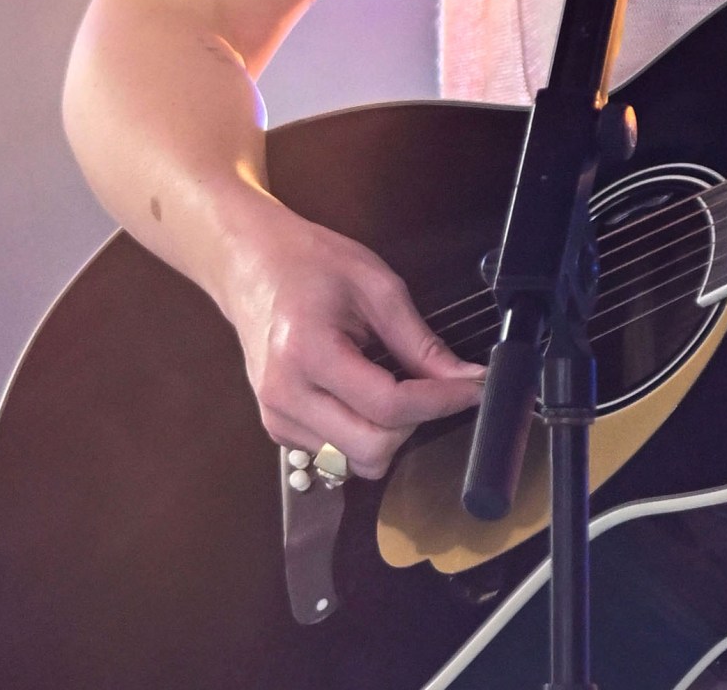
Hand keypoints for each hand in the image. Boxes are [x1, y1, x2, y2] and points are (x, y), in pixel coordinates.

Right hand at [216, 195, 482, 477]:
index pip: (387, 405)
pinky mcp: (278, 430)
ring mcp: (277, 419)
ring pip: (356, 461)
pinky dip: (364, 433)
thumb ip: (421, 342)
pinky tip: (364, 394)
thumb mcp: (378, 288)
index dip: (440, 402)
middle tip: (431, 387)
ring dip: (390, 433)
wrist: (253, 267)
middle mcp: (285, 397)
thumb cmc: (313, 265)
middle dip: (415, 424)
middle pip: (372, 448)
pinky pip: (336, 454)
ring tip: (394, 386)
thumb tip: (465, 378)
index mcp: (307, 352)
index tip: (473, 387)